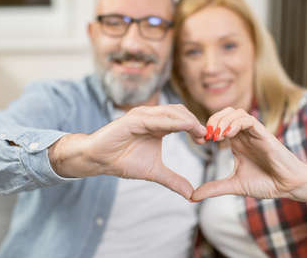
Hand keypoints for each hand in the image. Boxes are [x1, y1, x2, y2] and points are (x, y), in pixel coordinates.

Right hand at [49, 104, 205, 199]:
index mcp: (158, 125)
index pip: (183, 119)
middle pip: (180, 112)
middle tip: (205, 136)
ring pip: (171, 111)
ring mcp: (142, 115)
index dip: (196, 127)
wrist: (99, 160)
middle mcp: (152, 116)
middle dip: (195, 122)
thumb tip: (191, 194)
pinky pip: (156, 118)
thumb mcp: (154, 172)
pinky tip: (184, 127)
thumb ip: (173, 180)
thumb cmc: (123, 161)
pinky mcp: (133, 119)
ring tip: (199, 132)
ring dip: (187, 120)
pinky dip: (172, 121)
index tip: (206, 140)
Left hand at [192, 107, 306, 206]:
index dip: (206, 128)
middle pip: (225, 113)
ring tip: (216, 136)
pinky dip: (236, 123)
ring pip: (236, 112)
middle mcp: (244, 134)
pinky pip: (248, 119)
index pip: (218, 124)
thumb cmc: (265, 183)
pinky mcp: (264, 134)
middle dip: (212, 120)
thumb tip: (192, 197)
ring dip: (223, 120)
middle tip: (207, 136)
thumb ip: (214, 188)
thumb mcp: (234, 185)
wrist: (287, 186)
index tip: (200, 142)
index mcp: (236, 142)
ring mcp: (254, 133)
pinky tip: (227, 135)